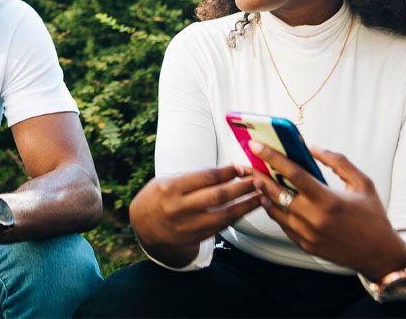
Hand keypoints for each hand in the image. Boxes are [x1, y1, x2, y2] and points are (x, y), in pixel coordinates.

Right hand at [130, 165, 260, 249]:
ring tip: (261, 196)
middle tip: (258, 180)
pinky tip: (247, 209)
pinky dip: (236, 217)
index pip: (205, 178)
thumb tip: (226, 171)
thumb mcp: (166, 181)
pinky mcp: (195, 238)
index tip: (239, 167)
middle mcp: (179, 208)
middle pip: (218, 196)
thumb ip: (192, 178)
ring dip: (246, 205)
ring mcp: (188, 226)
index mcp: (171, 188)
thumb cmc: (157, 198)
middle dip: (242, 187)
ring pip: (225, 215)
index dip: (226, 172)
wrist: (143, 227)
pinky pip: (221, 227)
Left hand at [248, 140, 405, 279]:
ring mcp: (307, 234)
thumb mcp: (362, 183)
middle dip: (259, 175)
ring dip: (264, 193)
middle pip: (276, 192)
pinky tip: (273, 199)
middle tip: (249, 162)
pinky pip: (282, 224)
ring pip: (274, 209)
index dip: (271, 157)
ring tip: (259, 179)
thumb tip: (313, 148)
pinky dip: (275, 210)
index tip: (256, 145)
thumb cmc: (372, 217)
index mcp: (328, 200)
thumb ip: (338, 162)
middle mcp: (314, 218)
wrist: (379, 254)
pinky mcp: (304, 245)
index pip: (293, 174)